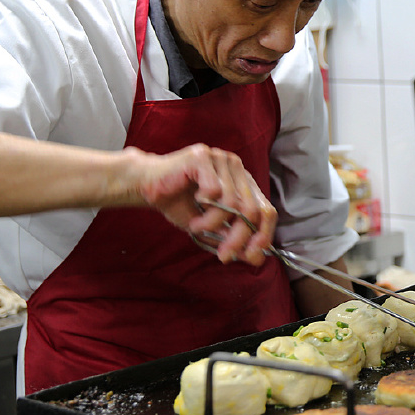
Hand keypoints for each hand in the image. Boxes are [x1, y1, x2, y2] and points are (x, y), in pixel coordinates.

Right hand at [125, 143, 276, 264]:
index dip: (263, 236)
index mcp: (244, 183)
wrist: (147, 185)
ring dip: (213, 224)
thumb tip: (255, 258)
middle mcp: (237, 168)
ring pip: (232, 203)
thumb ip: (232, 238)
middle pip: (252, 210)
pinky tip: (193, 204)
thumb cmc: (179, 203)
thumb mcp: (210, 227)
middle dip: (239, 238)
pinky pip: (214, 191)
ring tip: (197, 226)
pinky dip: (203, 208)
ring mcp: (222, 159)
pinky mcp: (204, 156)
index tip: (251, 258)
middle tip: (223, 255)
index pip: (267, 211)